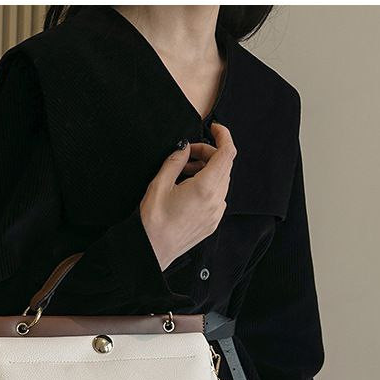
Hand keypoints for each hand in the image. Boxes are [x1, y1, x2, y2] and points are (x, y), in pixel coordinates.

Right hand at [139, 121, 235, 270]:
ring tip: (184, 173)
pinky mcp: (212, 223)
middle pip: (224, 166)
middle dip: (209, 154)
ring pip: (221, 181)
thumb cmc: (153, 223)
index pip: (227, 153)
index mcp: (205, 188)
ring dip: (207, 170)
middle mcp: (216, 201)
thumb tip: (184, 147)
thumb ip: (175, 161)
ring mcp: (216, 214)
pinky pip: (218, 197)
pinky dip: (207, 186)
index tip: (215, 128)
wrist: (152, 251)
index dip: (224, 136)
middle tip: (187, 154)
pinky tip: (188, 189)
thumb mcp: (159, 184)